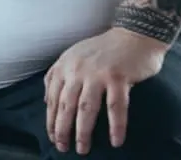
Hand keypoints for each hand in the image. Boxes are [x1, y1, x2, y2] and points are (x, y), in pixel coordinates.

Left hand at [44, 27, 167, 154]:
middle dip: (62, 129)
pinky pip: (116, 107)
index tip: (52, 137)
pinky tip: (116, 141)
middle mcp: (77, 69)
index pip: (52, 97)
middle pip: (65, 105)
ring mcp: (98, 73)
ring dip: (83, 131)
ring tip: (83, 148)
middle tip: (63, 147)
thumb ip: (58, 75)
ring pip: (86, 108)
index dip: (51, 120)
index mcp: (65, 65)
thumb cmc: (104, 48)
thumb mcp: (74, 55)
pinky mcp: (118, 77)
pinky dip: (116, 126)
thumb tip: (45, 100)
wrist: (134, 33)